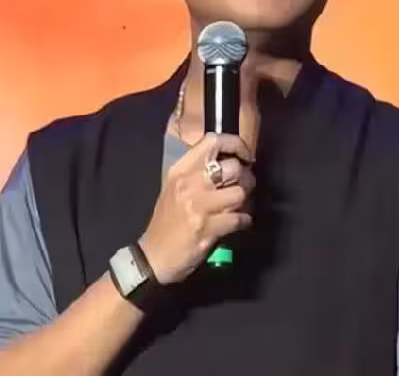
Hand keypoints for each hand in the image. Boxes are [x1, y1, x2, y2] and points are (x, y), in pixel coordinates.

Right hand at [139, 133, 254, 284]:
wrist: (152, 256)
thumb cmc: (167, 221)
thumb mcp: (175, 188)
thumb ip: (198, 172)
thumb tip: (231, 161)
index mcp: (180, 170)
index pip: (213, 141)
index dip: (236, 144)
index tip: (245, 155)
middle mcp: (188, 184)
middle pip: (232, 167)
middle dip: (246, 177)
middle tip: (244, 186)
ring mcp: (198, 206)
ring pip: (239, 192)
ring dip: (246, 200)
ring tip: (240, 205)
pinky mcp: (207, 228)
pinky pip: (239, 218)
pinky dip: (244, 220)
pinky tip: (239, 223)